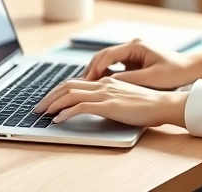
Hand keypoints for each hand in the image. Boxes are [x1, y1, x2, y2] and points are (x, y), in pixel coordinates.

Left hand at [32, 76, 187, 127]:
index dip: (58, 90)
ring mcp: (105, 93)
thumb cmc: (147, 104)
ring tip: (43, 113)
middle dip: (50, 96)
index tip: (49, 100)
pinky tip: (58, 120)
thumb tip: (93, 107)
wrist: (163, 104)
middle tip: (38, 107)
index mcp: (106, 81)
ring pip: (70, 94)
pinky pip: (80, 107)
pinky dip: (66, 113)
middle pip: (68, 85)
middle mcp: (103, 84)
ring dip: (53, 104)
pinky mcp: (108, 105)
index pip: (75, 82)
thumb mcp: (123, 99)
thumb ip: (108, 99)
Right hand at [81, 39, 196, 89]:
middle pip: (104, 55)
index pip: (108, 55)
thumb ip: (129, 79)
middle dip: (91, 69)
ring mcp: (132, 53)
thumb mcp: (151, 78)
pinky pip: (114, 66)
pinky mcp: (133, 60)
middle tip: (80, 84)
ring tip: (86, 85)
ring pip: (107, 60)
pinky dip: (105, 74)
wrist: (190, 69)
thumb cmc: (175, 72)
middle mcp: (132, 46)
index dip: (95, 68)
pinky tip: (98, 85)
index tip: (86, 80)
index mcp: (136, 46)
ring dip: (96, 72)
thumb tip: (108, 84)